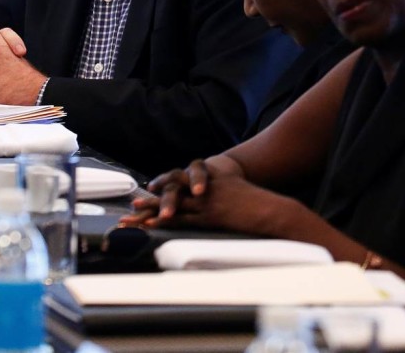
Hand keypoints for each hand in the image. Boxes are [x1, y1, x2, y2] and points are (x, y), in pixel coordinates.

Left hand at [122, 157, 302, 234]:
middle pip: (174, 190)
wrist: (272, 209)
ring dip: (151, 211)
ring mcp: (208, 201)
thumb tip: (221, 204)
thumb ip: (228, 195)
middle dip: (154, 197)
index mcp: (215, 179)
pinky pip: (183, 218)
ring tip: (132, 218)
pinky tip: (152, 225)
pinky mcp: (211, 216)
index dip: (167, 185)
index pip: (185, 180)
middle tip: (135, 203)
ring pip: (174, 204)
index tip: (152, 188)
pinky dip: (166, 221)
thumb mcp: (241, 193)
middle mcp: (208, 188)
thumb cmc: (261, 205)